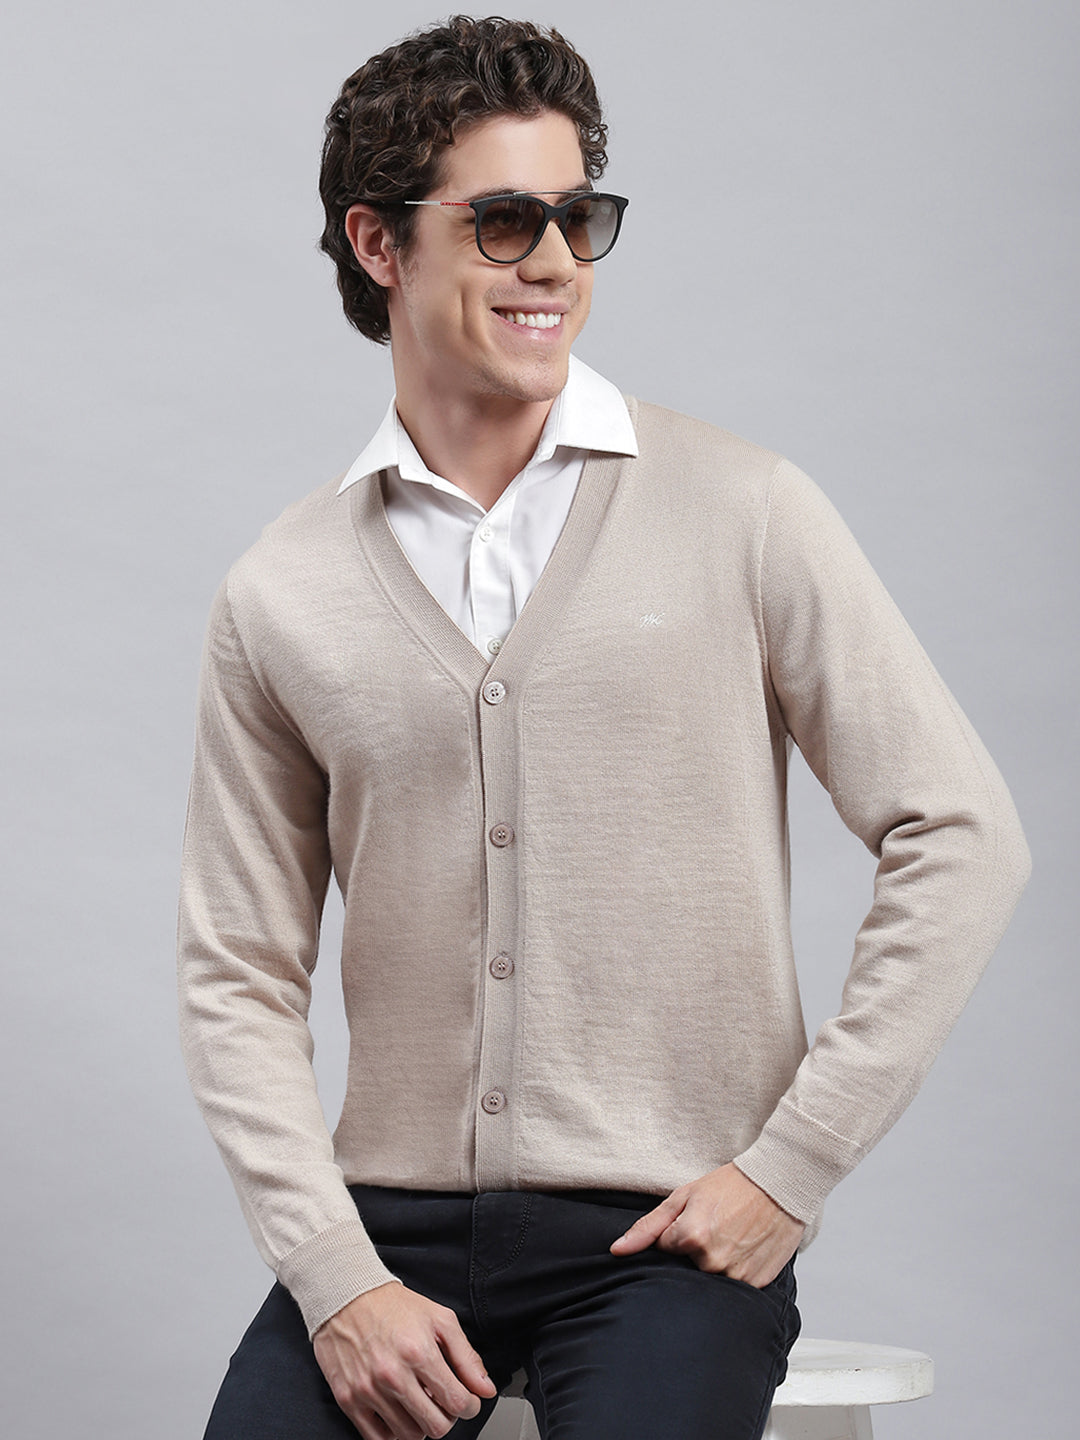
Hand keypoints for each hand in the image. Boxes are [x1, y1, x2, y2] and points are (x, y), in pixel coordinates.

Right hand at [312, 1282, 496, 1439]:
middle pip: (436, 1426)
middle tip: (443, 1402)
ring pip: (410, 1436)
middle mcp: (393, 1375)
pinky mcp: (349, 1400)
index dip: (470, 1406)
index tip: (467, 1401)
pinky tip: (399, 1412)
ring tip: (420, 1402)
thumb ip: (466, 1356)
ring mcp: (369, 1391)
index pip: (458, 1402)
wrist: (346, 1298)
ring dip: (421, 1424)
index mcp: (419, 1353)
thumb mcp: (439, 1319)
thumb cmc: (393, 1307)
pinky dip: (394, 1433)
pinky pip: (378, 1439)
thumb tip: (485, 1388)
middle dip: (448, 1418)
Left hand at [609, 1163, 804, 1287]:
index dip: (674, 1234)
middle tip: (713, 1227)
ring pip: (708, 1278)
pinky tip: (743, 1248)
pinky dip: (734, 1270)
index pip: (663, 1250)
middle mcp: (712, 1262)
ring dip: (713, 1262)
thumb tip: (617, 1250)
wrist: (779, 1185)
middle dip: (692, 1250)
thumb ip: (648, 1227)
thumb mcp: (684, 1196)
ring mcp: (736, 1276)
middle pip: (685, 1268)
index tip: (692, 1220)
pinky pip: (733, 1286)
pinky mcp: (756, 1284)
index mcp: (691, 1237)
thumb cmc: (732, 1186)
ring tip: (730, 1236)